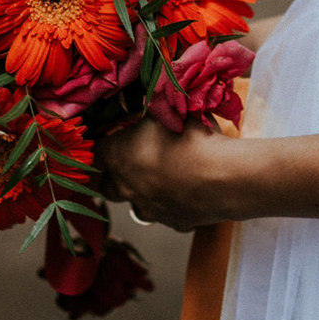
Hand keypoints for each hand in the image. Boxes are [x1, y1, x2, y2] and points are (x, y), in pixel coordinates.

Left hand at [98, 116, 234, 232]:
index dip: (101, 142)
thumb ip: (153, 106)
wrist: (224, 178)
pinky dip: (172, 203)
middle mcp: (127, 187)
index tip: (109, 135)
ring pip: (135, 203)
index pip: (94, 152)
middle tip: (132, 157)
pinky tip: (190, 188)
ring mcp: (149, 209)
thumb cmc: (192, 138)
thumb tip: (150, 96)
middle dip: (115, 172)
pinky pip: (165, 213)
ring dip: (142, 191)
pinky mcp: (173, 223)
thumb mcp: (169, 110)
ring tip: (164, 174)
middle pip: (106, 185)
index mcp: (119, 156)